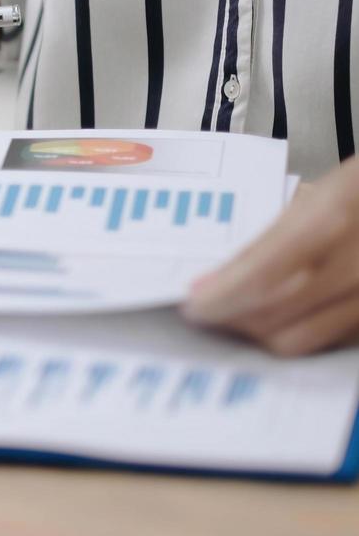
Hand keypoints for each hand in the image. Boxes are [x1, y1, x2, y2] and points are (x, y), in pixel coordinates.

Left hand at [182, 158, 358, 355]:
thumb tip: (219, 276)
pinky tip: (279, 316)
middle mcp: (358, 266)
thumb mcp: (323, 195)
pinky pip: (328, 341)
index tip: (192, 304)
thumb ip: (274, 235)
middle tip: (207, 310)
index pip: (262, 274)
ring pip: (301, 338)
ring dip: (258, 331)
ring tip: (236, 315)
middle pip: (275, 315)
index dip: (221, 297)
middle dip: (232, 318)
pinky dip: (297, 332)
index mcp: (334, 218)